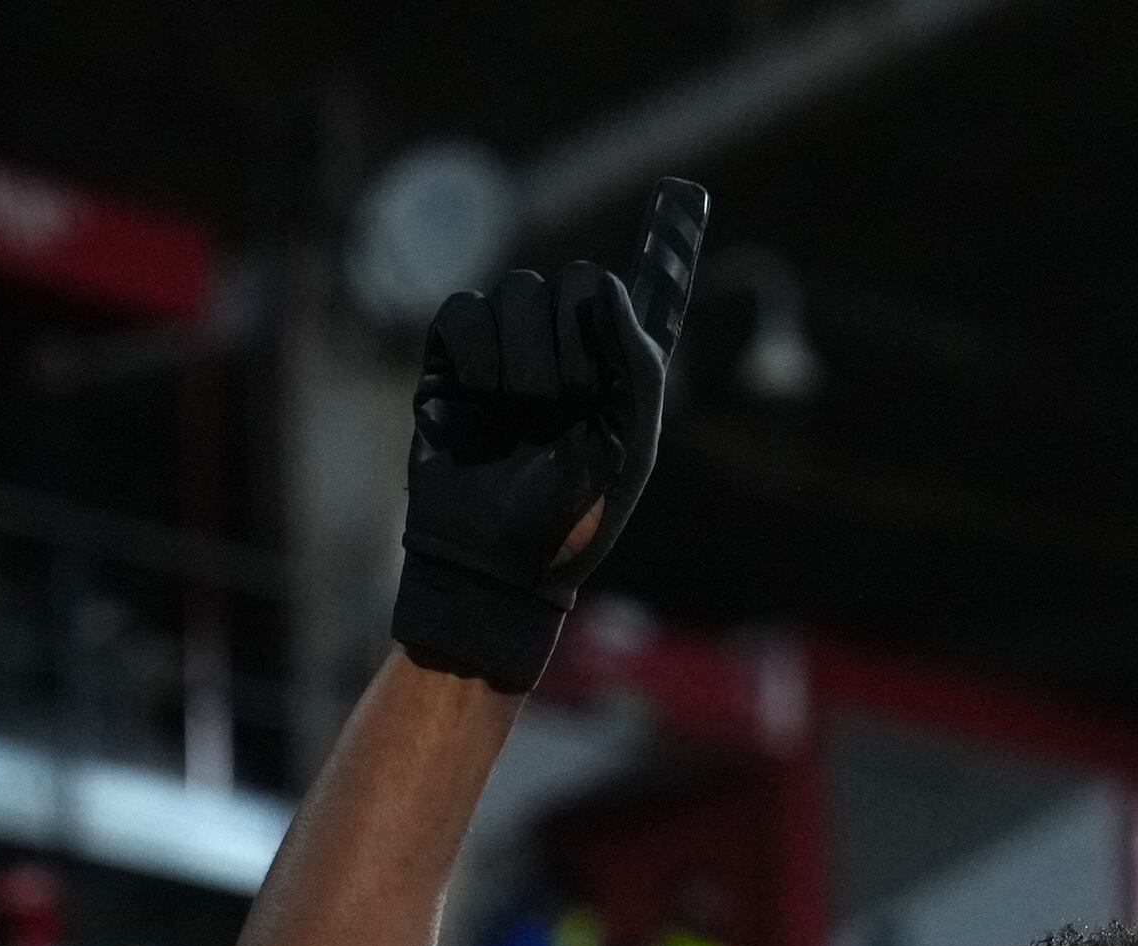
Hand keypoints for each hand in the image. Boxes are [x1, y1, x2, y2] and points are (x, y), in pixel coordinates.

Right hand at [391, 184, 709, 691]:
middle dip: (573, 344)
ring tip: (524, 415)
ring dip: (526, 357)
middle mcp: (567, 346)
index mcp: (621, 367)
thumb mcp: (627, 445)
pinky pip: (464, 312)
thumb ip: (635, 363)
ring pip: (516, 290)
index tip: (685, 191)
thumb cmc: (574, 517)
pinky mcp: (452, 359)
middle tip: (567, 406)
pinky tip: (484, 399)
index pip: (641, 291)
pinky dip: (478, 354)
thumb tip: (608, 287)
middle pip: (572, 279)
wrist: (500, 561)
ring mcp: (508, 349)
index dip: (668, 241)